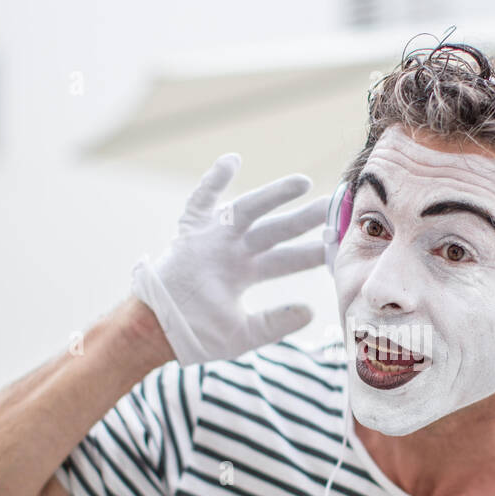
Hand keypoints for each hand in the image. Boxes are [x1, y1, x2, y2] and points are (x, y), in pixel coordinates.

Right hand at [130, 154, 328, 365]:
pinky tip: (232, 160)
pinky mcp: (190, 232)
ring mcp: (212, 239)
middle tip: (333, 207)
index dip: (311, 252)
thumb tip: (311, 310)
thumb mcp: (244, 335)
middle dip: (304, 219)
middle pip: (276, 230)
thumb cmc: (195, 336)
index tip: (338, 244)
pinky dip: (213, 179)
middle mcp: (232, 252)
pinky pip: (202, 200)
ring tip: (303, 183)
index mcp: (245, 273)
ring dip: (274, 195)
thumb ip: (276, 323)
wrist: (156, 332)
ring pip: (249, 210)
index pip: (287, 259)